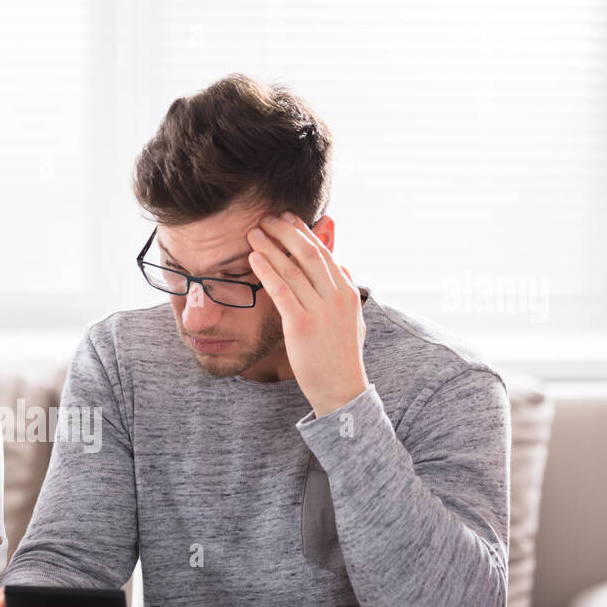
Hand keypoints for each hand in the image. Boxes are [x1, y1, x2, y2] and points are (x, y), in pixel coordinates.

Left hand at [247, 214, 367, 417]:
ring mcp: (320, 310)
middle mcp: (336, 296)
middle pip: (308, 253)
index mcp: (347, 292)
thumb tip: (341, 265)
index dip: (303, 233)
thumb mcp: (352, 318)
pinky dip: (267, 271)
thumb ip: (346, 291)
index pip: (323, 253)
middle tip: (266, 218)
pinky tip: (253, 258)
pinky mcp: (301, 325)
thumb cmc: (341, 356)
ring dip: (271, 247)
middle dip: (285, 232)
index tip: (286, 218)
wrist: (341, 389)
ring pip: (292, 269)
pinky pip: (281, 291)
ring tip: (253, 233)